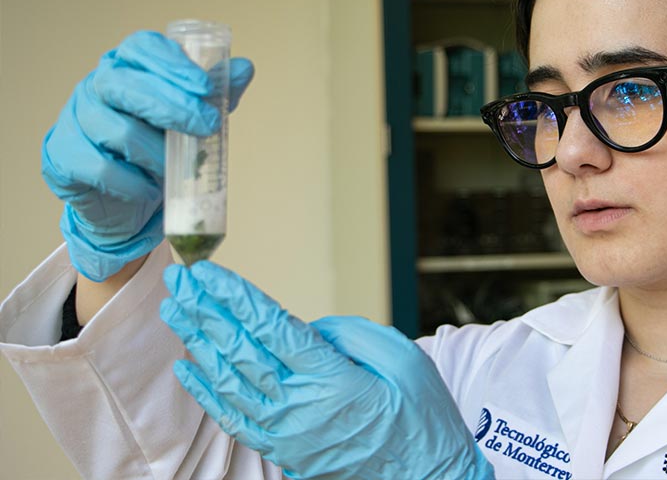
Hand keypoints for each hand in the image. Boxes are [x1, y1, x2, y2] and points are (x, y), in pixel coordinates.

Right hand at [41, 31, 253, 280]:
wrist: (122, 198)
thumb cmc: (156, 145)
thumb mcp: (191, 116)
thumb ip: (216, 93)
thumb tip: (246, 68)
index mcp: (126, 67)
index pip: (141, 47)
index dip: (172, 63)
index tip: (204, 85)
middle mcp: (95, 86)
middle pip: (126, 86)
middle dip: (172, 106)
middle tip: (208, 126)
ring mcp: (75, 119)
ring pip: (117, 131)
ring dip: (156, 153)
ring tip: (176, 169)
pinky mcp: (63, 157)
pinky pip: (100, 168)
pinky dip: (133, 182)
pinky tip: (150, 190)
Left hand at [160, 262, 493, 479]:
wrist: (427, 476)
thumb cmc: (421, 415)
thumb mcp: (404, 359)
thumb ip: (351, 335)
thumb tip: (308, 328)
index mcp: (331, 377)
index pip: (270, 327)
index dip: (234, 296)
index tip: (208, 272)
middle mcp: (300, 405)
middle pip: (239, 350)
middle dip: (204, 310)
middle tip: (179, 280)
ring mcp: (286, 432)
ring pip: (228, 381)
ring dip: (196, 342)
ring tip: (174, 311)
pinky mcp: (283, 450)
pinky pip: (233, 419)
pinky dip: (206, 392)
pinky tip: (186, 368)